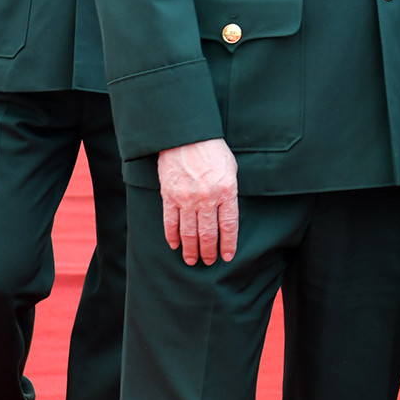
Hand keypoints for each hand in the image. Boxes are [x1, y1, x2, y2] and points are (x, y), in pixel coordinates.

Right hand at [157, 138, 237, 265]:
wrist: (187, 137)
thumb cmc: (213, 150)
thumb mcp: (231, 169)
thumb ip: (229, 191)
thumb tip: (227, 210)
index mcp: (226, 191)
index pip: (229, 225)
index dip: (228, 244)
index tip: (227, 256)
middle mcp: (206, 198)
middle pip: (208, 233)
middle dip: (209, 251)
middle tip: (208, 262)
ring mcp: (186, 199)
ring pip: (189, 232)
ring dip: (191, 249)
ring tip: (192, 260)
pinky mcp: (169, 196)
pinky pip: (170, 222)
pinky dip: (172, 236)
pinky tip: (175, 245)